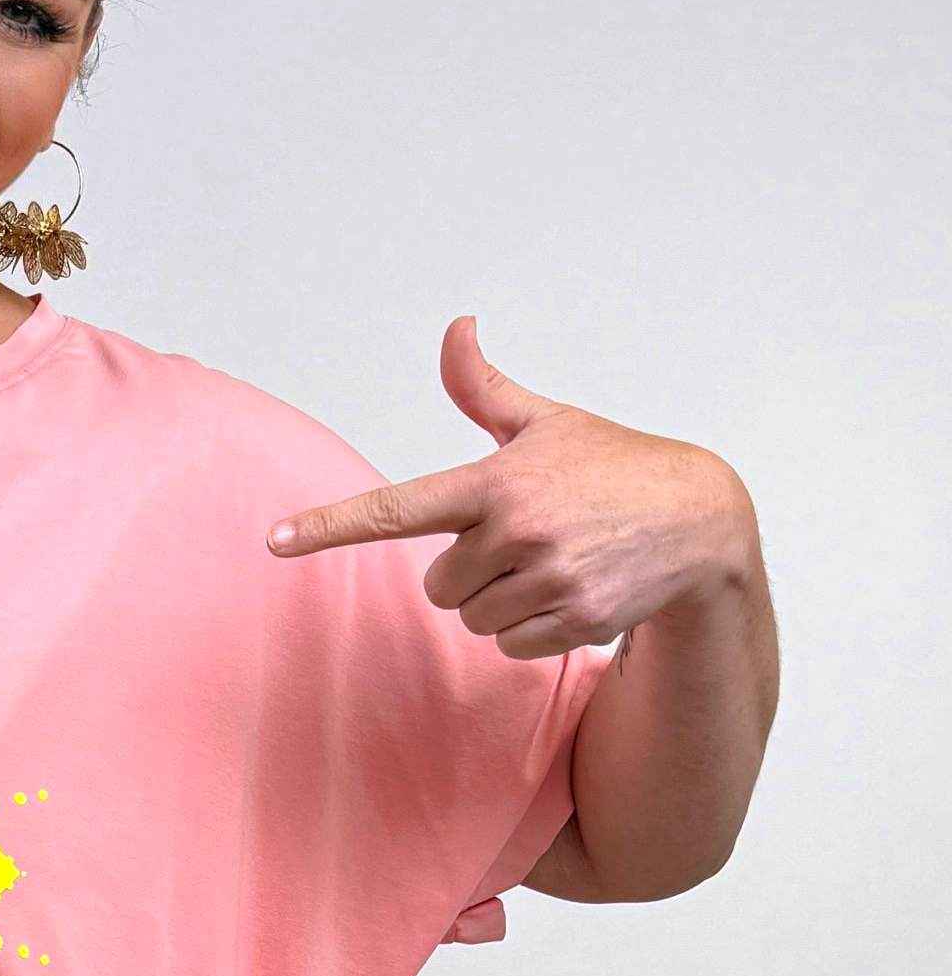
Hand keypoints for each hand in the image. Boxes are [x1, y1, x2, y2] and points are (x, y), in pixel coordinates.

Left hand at [266, 317, 758, 657]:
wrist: (699, 520)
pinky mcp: (575, 621)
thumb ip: (484, 390)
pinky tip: (572, 594)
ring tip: (553, 566)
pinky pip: (512, 646)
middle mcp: (516, 532)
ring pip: (473, 620)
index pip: (397, 509)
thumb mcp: (547, 424)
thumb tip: (457, 328)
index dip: (330, 526)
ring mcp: (547, 580)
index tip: (276, 540)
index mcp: (495, 481)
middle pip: (437, 587)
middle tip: (522, 544)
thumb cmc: (611, 468)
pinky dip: (533, 631)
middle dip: (470, 573)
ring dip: (501, 603)